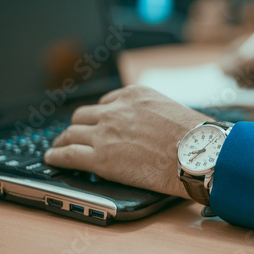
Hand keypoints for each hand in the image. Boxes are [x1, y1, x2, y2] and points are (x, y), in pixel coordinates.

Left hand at [44, 85, 208, 198]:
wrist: (200, 155)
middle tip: (75, 133)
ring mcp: (105, 133)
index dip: (100, 115)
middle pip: (84, 115)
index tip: (98, 122)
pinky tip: (53, 158)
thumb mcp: (173, 110)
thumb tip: (153, 127)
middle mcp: (116, 110)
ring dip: (64, 139)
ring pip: (71, 132)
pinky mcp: (101, 158)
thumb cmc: (196, 137)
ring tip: (58, 146)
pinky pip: (68, 154)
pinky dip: (57, 156)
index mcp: (134, 95)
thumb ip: (153, 113)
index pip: (106, 101)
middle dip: (79, 125)